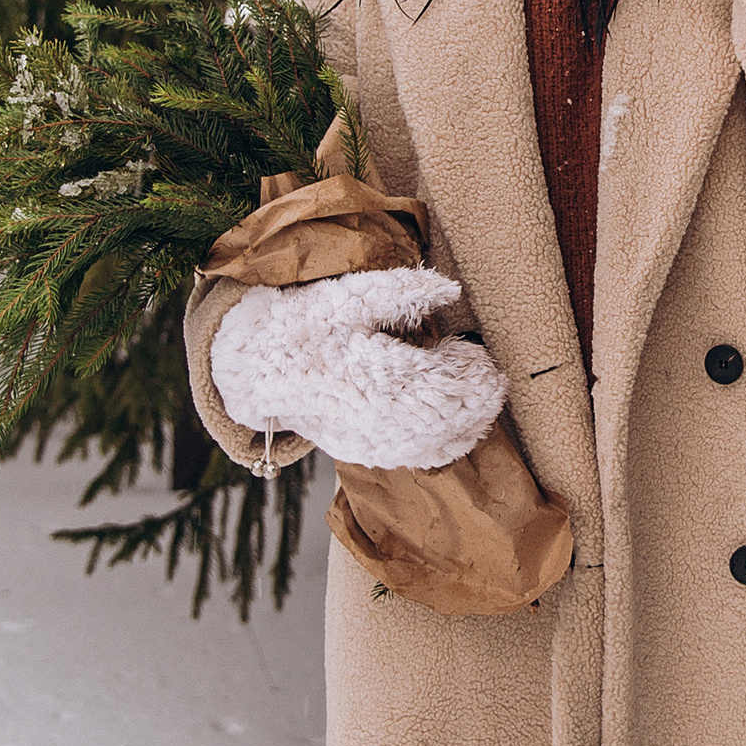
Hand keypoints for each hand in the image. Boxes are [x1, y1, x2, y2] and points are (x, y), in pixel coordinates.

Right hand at [206, 262, 508, 470]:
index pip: (441, 382)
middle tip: (485, 368)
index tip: (477, 351)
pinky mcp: (370, 453)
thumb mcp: (351, 296)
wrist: (259, 367)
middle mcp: (376, 418)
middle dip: (476, 393)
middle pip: (448, 415)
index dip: (471, 371)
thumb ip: (405, 291)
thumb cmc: (308, 324)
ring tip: (478, 390)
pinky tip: (465, 421)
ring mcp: (373, 442)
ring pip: (442, 441)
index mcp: (373, 374)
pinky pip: (424, 457)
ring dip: (471, 418)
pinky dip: (453, 441)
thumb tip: (452, 288)